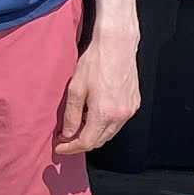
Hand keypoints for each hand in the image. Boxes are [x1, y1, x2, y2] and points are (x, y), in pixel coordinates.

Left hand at [54, 31, 139, 156]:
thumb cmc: (95, 63)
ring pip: (110, 133)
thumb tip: (68, 133)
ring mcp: (130, 110)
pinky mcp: (134, 103)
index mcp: (104, 113)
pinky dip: (104, 124)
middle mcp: (121, 115)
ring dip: (93, 134)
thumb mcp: (75, 89)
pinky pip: (118, 122)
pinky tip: (91, 114)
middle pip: (100, 140)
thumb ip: (71, 114)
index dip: (71, 148)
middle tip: (65, 138)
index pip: (87, 142)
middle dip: (81, 143)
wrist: (117, 46)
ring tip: (76, 125)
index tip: (59, 147)